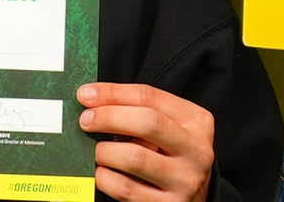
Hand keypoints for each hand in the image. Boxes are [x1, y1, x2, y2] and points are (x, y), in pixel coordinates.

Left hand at [78, 83, 213, 201]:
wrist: (193, 198)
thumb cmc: (171, 155)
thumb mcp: (167, 127)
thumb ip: (138, 111)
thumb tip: (92, 99)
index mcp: (197, 121)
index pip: (150, 97)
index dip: (113, 93)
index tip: (86, 94)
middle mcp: (197, 151)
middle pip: (147, 123)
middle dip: (109, 117)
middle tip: (85, 120)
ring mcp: (185, 181)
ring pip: (135, 157)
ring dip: (104, 150)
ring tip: (95, 150)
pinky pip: (126, 188)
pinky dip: (104, 177)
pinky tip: (100, 172)